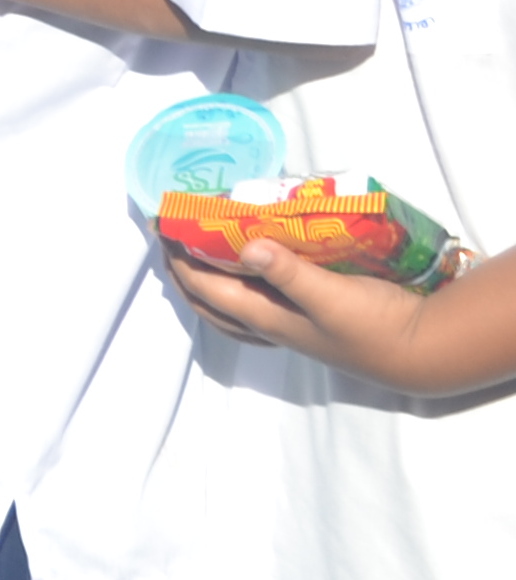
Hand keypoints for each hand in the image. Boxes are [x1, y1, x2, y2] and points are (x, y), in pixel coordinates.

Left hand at [164, 237, 509, 398]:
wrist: (419, 352)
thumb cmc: (374, 324)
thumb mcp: (331, 294)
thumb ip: (289, 272)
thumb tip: (245, 246)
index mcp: (265, 318)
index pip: (205, 287)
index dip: (178, 259)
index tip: (161, 227)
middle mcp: (269, 326)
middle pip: (208, 302)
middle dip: (182, 272)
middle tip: (169, 241)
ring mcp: (289, 328)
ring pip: (230, 308)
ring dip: (206, 283)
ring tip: (197, 256)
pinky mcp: (310, 324)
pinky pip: (258, 306)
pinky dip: (241, 288)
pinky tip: (251, 274)